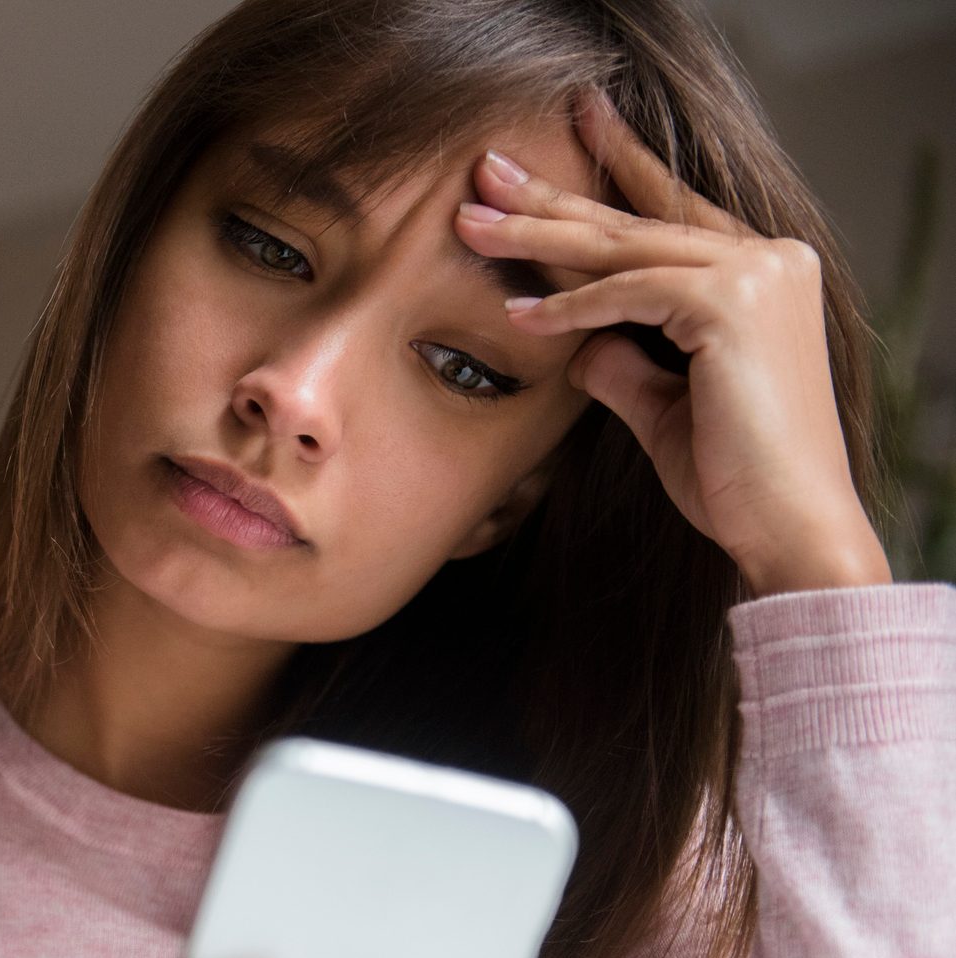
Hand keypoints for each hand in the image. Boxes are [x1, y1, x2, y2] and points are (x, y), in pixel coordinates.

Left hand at [457, 87, 890, 594]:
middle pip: (639, 219)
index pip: (672, 212)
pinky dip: (571, 307)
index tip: (570, 131)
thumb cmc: (733, 477)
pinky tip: (519, 317)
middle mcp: (772, 258)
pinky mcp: (733, 305)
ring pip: (624, 246)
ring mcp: (758, 274)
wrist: (787, 525)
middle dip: (555, 196)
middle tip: (487, 169)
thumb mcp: (662, 405)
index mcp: (766, 272)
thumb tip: (578, 343)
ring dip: (540, 237)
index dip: (617, 170)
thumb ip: (624, 361)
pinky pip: (629, 293)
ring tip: (470, 226)